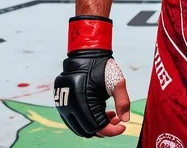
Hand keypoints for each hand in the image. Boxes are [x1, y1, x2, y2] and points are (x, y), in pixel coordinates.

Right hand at [55, 17, 130, 137]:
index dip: (113, 131)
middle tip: (117, 119)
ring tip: (108, 114)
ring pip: (79, 128)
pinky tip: (98, 110)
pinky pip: (73, 120)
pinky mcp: (60, 102)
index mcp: (83, 102)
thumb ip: (123, 102)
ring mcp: (63, 105)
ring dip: (95, 125)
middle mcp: (70, 106)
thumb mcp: (117, 83)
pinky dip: (86, 120)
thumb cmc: (102, 67)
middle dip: (105, 129)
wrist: (86, 54)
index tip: (123, 126)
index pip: (98, 128)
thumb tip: (126, 119)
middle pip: (88, 131)